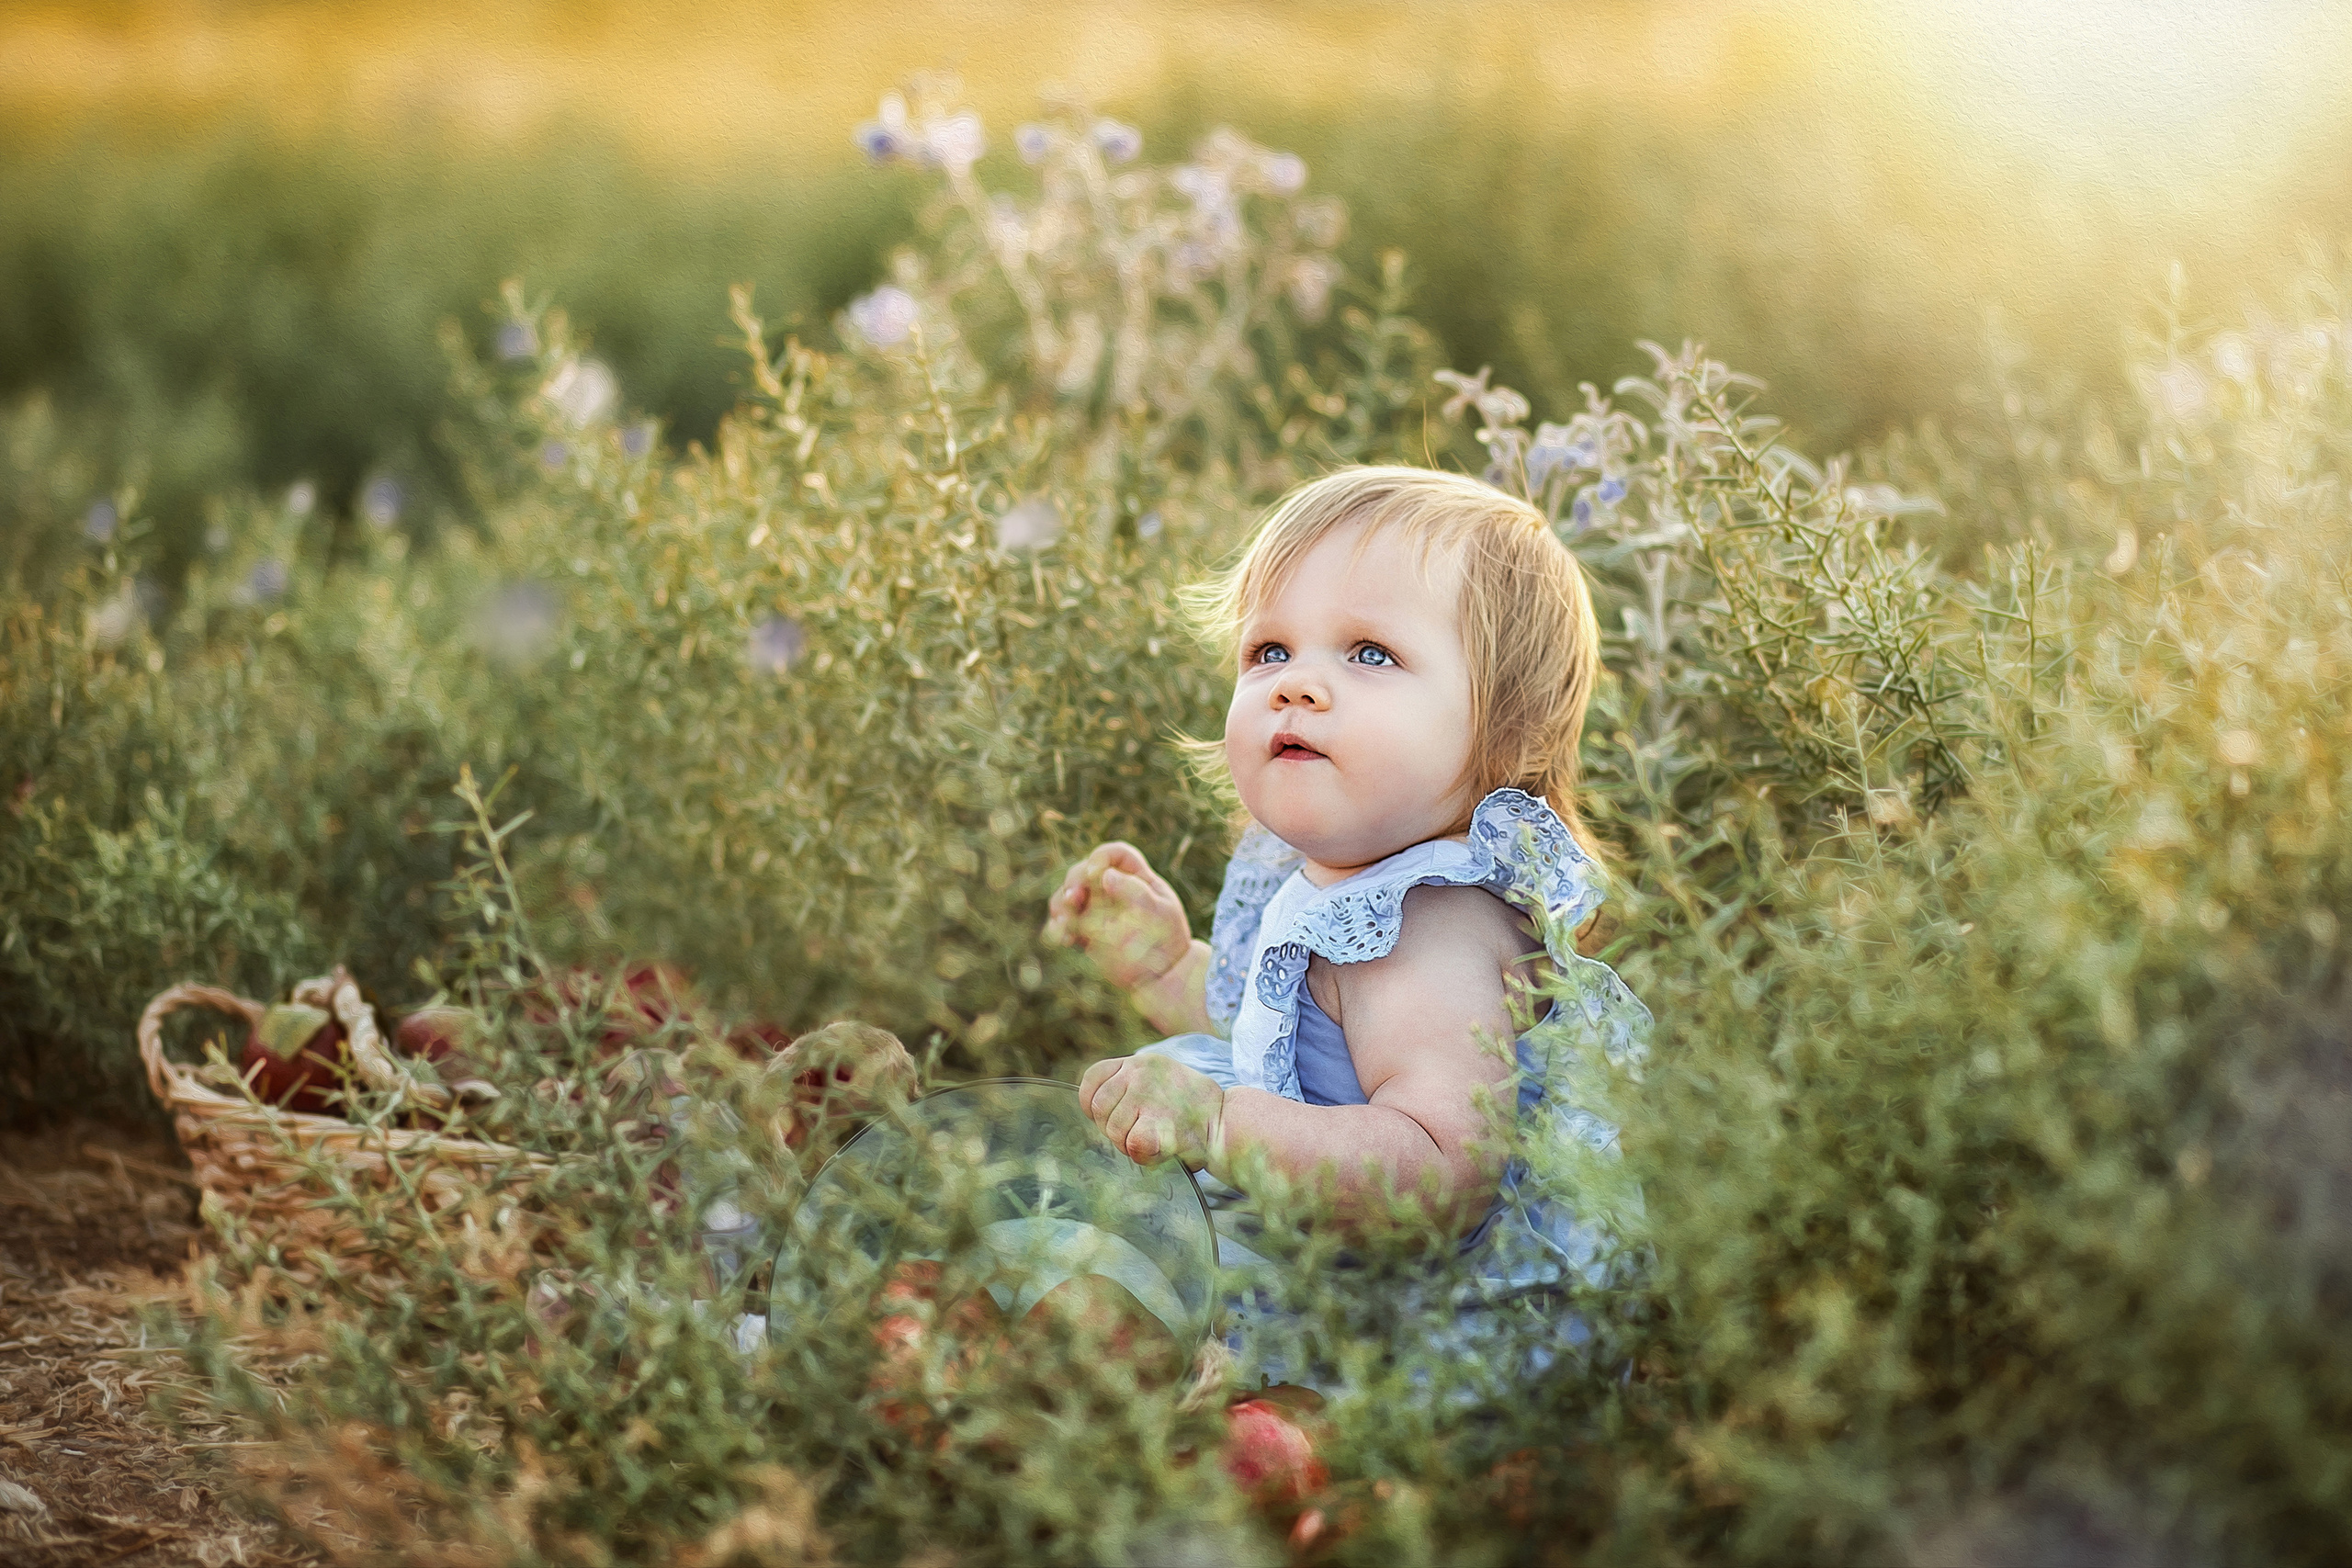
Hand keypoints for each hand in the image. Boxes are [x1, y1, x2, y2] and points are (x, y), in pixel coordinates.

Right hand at [1042, 842, 1190, 992]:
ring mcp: (1096, 909)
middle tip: (1073, 898)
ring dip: (1060, 904)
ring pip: (1068, 895)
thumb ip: (1136, 892)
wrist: (1162, 975)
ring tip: (1064, 921)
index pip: (1116, 855)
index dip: (1102, 857)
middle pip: (1083, 872)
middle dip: (1074, 882)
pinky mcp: (1085, 931)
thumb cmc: (1168, 939)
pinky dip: (1057, 927)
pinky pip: (1064, 924)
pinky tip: (1062, 938)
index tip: (1094, 871)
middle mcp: (1112, 888)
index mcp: (1136, 877)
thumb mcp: (1160, 913)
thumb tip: (1106, 875)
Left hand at [1079, 1053, 1224, 1169]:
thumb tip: (1097, 1108)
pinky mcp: (1157, 1122)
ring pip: (1113, 1131)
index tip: (1103, 1117)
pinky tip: (1162, 1150)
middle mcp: (1140, 1073)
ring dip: (1129, 1145)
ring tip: (1156, 1141)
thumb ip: (1133, 1085)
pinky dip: (1144, 1156)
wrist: (1228, 1122)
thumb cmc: (1195, 1109)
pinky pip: (1131, 1146)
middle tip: (1139, 1134)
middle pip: (1099, 1110)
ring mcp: (1147, 1096)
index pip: (1093, 1078)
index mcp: (1140, 1062)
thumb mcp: (1163, 1078)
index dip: (1091, 1103)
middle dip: (1114, 1130)